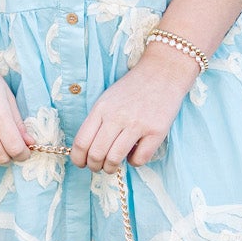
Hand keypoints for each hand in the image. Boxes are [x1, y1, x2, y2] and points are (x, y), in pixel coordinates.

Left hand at [70, 41, 198, 172]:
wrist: (163, 72)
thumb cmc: (133, 88)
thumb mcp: (108, 99)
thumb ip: (98, 121)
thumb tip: (89, 150)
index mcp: (101, 108)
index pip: (81, 141)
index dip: (78, 159)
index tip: (81, 163)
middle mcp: (116, 116)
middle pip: (96, 154)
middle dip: (94, 166)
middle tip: (99, 167)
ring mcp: (137, 124)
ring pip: (115, 159)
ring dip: (111, 168)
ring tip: (113, 166)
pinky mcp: (156, 131)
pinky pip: (139, 159)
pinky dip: (134, 163)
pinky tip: (135, 154)